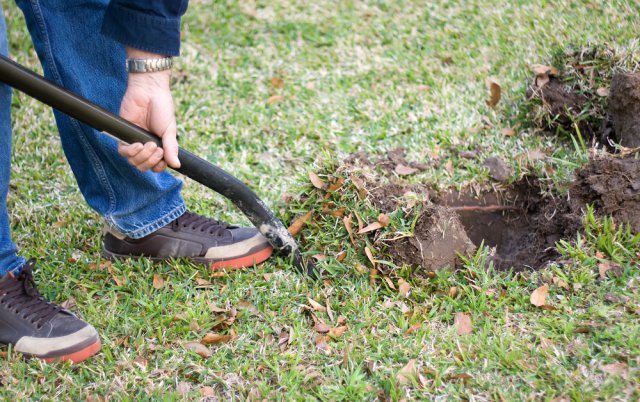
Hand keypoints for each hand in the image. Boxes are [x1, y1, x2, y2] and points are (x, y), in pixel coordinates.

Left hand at [118, 49, 179, 171]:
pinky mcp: (123, 134)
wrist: (149, 92)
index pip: (156, 166)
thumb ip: (171, 148)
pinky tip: (137, 144)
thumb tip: (177, 165)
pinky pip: (122, 151)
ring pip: (133, 161)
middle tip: (157, 148)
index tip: (163, 159)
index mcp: (158, 146)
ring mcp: (134, 141)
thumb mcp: (169, 130)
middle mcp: (145, 146)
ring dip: (142, 157)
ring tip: (148, 144)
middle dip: (150, 161)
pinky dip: (130, 151)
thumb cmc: (162, 108)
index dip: (158, 167)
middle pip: (143, 166)